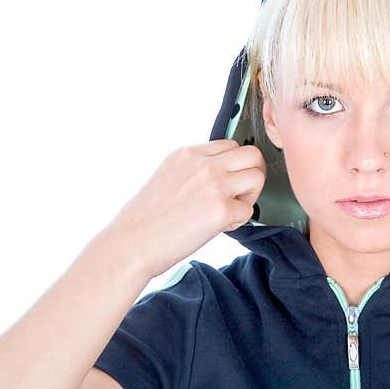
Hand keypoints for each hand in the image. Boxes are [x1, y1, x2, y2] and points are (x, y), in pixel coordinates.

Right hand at [101, 139, 265, 279]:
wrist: (131, 243)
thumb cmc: (146, 218)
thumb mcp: (167, 176)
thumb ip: (195, 170)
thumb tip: (221, 176)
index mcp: (188, 153)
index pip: (230, 145)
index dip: (234, 165)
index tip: (225, 183)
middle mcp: (203, 163)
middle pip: (252, 154)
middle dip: (252, 174)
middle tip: (238, 195)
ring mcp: (214, 184)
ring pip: (258, 176)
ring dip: (250, 196)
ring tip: (230, 210)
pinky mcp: (221, 209)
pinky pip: (249, 210)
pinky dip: (239, 221)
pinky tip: (219, 227)